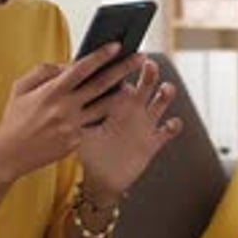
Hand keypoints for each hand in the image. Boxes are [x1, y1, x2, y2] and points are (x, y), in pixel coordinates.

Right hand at [0, 44, 143, 179]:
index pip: (81, 68)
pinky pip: (93, 124)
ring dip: (120, 94)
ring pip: (104, 107)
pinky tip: (112, 108)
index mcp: (51, 92)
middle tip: (139, 58)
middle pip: (101, 84)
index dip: (101, 56)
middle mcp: (65, 108)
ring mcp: (73, 126)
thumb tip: (65, 65)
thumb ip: (43, 71)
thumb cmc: (14, 119)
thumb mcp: (20, 88)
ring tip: (132, 85)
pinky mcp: (76, 142)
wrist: (9, 154)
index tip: (116, 46)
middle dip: (123, 69)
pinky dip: (102, 115)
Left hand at [77, 58, 182, 200]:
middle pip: (144, 85)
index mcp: (114, 104)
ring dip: (165, 93)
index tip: (123, 58)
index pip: (122, 81)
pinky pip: (169, 130)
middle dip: (148, 73)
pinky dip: (172, 125)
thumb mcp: (82, 132)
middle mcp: (132, 110)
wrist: (102, 178)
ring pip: (160, 102)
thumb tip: (64, 103)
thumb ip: (78, 117)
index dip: (123, 70)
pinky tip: (170, 123)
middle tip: (148, 64)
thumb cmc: (89, 153)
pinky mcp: (153, 141)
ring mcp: (145, 124)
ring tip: (165, 89)